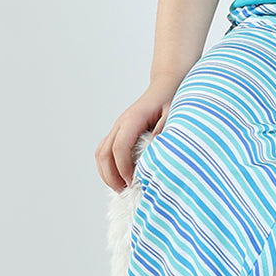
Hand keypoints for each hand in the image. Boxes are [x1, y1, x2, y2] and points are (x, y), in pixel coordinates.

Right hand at [95, 78, 182, 192]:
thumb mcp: (174, 113)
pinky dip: (108, 166)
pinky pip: (105, 151)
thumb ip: (165, 131)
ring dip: (107, 173)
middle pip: (104, 153)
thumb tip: (155, 150)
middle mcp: (121, 124)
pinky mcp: (120, 132)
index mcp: (133, 119)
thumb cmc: (172, 99)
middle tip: (125, 191)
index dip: (123, 168)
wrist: (166, 84)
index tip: (133, 182)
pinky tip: (121, 177)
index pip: (119, 147)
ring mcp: (118, 127)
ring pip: (100, 153)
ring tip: (121, 188)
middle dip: (111, 175)